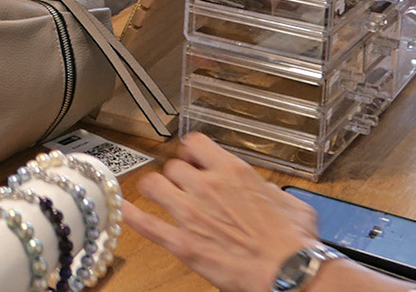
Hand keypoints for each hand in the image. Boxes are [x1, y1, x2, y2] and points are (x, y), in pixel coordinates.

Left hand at [118, 134, 326, 291]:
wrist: (290, 271)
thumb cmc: (295, 242)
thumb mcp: (289, 202)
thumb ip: (265, 189)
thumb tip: (257, 188)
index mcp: (233, 172)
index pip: (195, 143)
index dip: (191, 151)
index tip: (192, 158)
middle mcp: (207, 186)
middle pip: (174, 165)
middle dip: (178, 175)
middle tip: (183, 187)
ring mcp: (191, 214)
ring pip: (153, 184)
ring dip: (155, 189)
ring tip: (158, 196)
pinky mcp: (182, 243)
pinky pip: (146, 224)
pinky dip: (130, 215)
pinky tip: (121, 210)